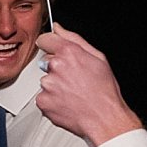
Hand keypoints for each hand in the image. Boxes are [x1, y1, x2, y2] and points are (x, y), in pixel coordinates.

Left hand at [36, 27, 142, 146]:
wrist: (103, 118)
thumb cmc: (104, 90)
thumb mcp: (98, 58)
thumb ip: (74, 39)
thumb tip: (58, 28)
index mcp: (69, 53)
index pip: (45, 39)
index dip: (49, 44)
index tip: (52, 49)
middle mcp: (56, 67)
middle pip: (46, 62)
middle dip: (57, 68)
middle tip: (74, 79)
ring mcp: (47, 85)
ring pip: (45, 80)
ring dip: (55, 86)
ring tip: (73, 93)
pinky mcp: (42, 101)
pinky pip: (43, 96)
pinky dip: (52, 100)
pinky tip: (67, 102)